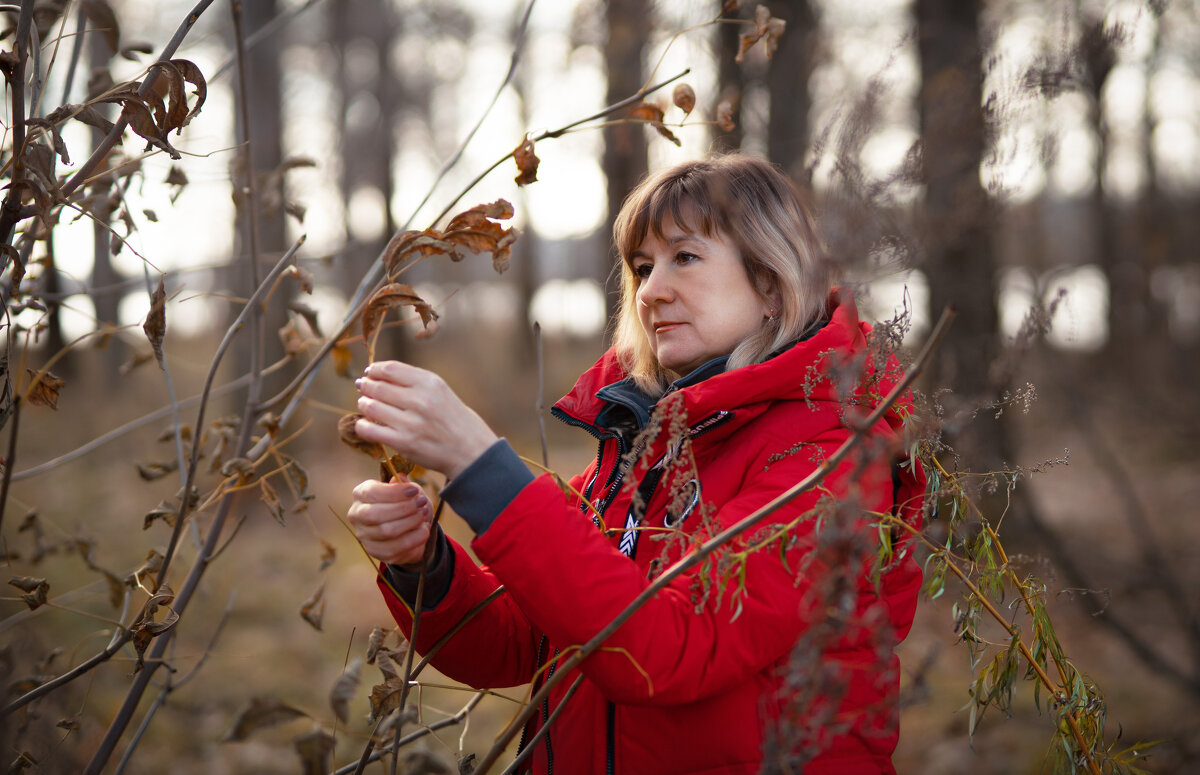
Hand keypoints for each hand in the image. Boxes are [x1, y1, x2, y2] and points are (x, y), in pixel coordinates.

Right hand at [348, 475, 433, 566]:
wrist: (410, 526)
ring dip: (411, 523)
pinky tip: (423, 530)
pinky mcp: (375, 551)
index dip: (395, 492)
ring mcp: (364, 535)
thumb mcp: (406, 489)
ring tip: (424, 516)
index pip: (372, 493)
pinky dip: (415, 538)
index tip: (415, 491)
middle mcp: (357, 515)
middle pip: (376, 515)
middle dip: (403, 509)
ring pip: (387, 532)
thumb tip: (400, 478)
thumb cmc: (405, 502)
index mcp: (361, 494)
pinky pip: (396, 548)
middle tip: (422, 503)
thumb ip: (403, 484)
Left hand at [354, 361, 498, 479]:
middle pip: (378, 386)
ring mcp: (410, 422)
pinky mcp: (403, 442)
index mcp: (430, 383)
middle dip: (365, 385)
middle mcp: (420, 400)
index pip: (391, 369)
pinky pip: (370, 430)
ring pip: (371, 406)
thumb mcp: (442, 392)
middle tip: (362, 386)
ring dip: (363, 403)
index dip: (375, 369)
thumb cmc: (456, 421)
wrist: (472, 452)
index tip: (370, 372)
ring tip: (365, 404)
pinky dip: (363, 425)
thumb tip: (382, 375)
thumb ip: (415, 382)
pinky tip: (365, 424)